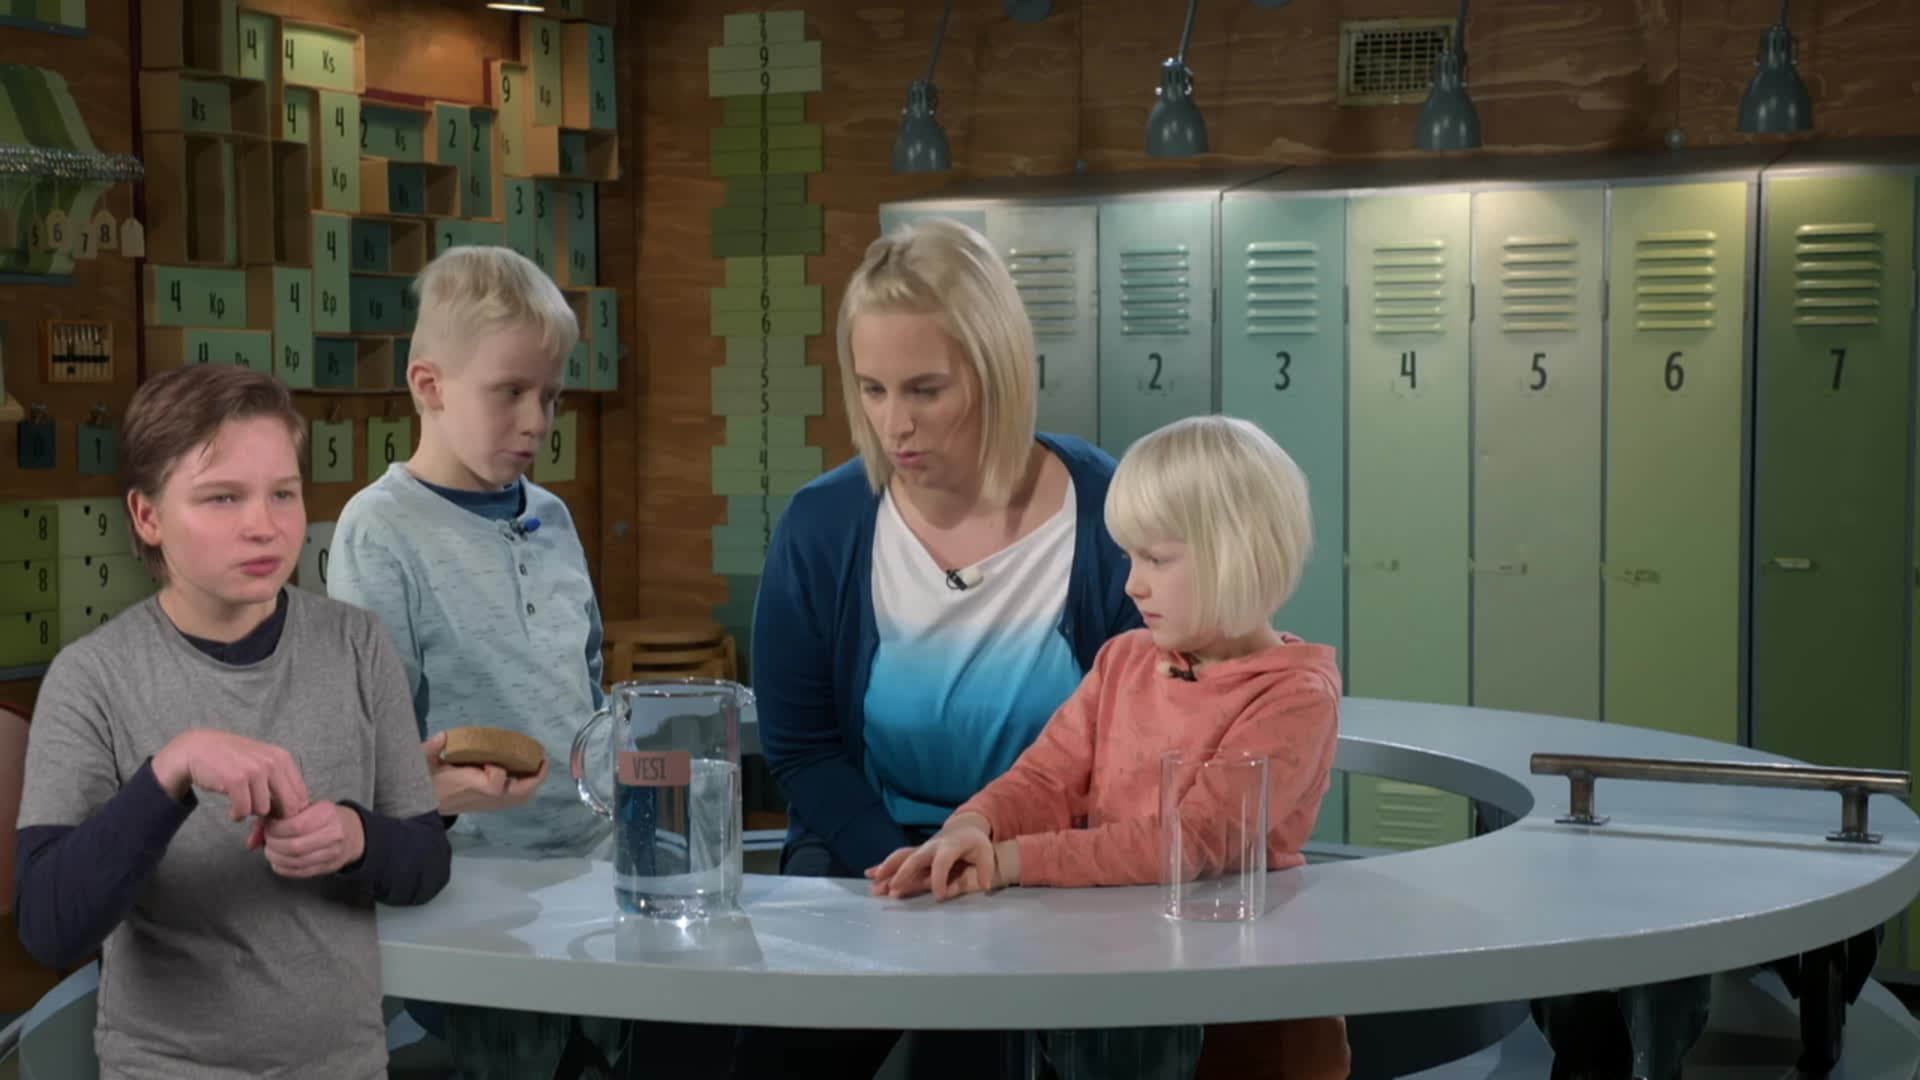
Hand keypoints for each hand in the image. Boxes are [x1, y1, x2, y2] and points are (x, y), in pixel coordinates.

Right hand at [152, 729, 308, 821]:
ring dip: (251, 813)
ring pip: (264, 810)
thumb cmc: (232, 761)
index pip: (300, 797)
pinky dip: (237, 815)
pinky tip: (232, 809)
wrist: (198, 748)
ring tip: (241, 804)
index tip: (273, 815)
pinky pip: (244, 811)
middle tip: (259, 817)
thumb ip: (280, 787)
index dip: (288, 813)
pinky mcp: (236, 780)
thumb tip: (295, 820)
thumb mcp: (262, 765)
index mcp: (283, 758)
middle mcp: (273, 762)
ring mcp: (255, 770)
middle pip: (288, 807)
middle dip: (274, 818)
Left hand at [249, 801, 364, 877]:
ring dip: (276, 858)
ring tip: (272, 850)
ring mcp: (332, 852)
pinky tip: (279, 861)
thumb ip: (273, 818)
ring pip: (296, 861)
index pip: (295, 825)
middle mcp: (334, 833)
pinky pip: (299, 873)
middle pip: (294, 846)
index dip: (275, 829)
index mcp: (327, 813)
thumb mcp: (302, 807)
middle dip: (273, 845)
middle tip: (268, 841)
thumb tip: (250, 841)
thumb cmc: (322, 817)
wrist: (352, 832)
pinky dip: (283, 868)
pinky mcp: (328, 867)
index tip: (268, 828)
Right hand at [422, 732, 547, 814]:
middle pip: (521, 793)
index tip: (488, 761)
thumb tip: (445, 736)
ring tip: (538, 763)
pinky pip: (516, 799)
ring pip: (522, 797)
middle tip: (542, 758)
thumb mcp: (424, 763)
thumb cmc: (427, 782)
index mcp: (474, 788)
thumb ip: (431, 748)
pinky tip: (526, 771)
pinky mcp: (492, 805)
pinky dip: (526, 786)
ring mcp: (492, 804)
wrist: (424, 805)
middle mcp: (488, 799)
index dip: (498, 769)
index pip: (496, 781)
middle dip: (536, 776)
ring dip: (533, 781)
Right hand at [866, 825, 996, 900]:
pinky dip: (884, 867)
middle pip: (914, 858)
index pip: (941, 862)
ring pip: (901, 857)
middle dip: (903, 873)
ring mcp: (921, 849)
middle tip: (893, 889)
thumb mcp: (987, 853)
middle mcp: (931, 846)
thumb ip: (987, 868)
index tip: (940, 896)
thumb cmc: (976, 843)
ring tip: (874, 883)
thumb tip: (986, 885)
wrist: (964, 828)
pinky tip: (870, 876)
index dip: (940, 879)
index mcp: (949, 846)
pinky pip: (898, 859)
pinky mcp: (916, 854)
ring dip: (887, 869)